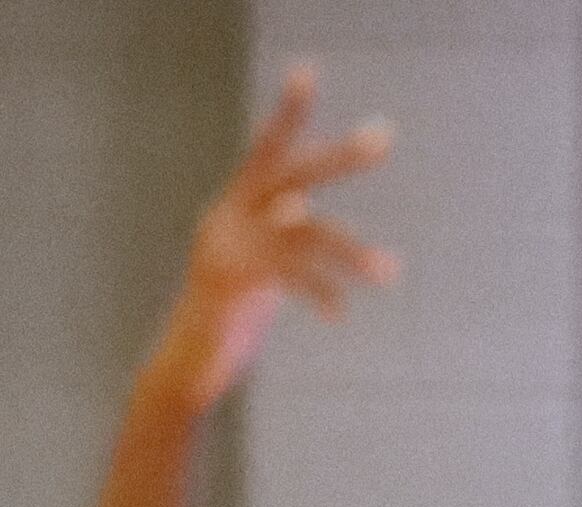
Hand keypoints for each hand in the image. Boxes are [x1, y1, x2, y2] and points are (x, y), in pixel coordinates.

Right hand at [149, 67, 398, 415]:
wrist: (189, 361)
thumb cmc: (230, 312)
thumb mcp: (258, 261)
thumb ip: (280, 231)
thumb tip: (306, 203)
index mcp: (233, 203)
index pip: (266, 148)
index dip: (287, 112)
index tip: (308, 70)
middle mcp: (229, 214)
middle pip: (292, 174)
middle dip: (340, 158)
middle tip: (385, 137)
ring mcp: (228, 246)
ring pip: (305, 235)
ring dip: (353, 253)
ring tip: (392, 272)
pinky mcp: (231, 283)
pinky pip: (289, 279)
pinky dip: (320, 292)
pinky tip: (340, 314)